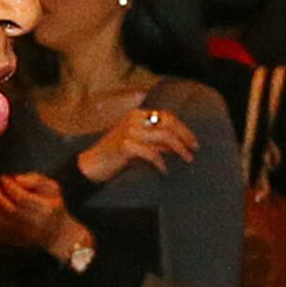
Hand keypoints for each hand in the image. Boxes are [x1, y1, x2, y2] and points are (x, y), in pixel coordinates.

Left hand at [0, 174, 69, 250]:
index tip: (3, 178)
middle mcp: (36, 224)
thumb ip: (35, 179)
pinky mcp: (19, 242)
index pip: (23, 198)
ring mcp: (27, 235)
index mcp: (46, 209)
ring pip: (4, 223)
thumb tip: (16, 178)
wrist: (57, 232)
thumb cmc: (53, 205)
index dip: (10, 187)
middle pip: (11, 210)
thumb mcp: (52, 188)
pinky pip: (1, 232)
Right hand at [76, 106, 198, 184]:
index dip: (183, 128)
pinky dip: (161, 162)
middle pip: (167, 124)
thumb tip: (178, 147)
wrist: (91, 165)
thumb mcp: (138, 145)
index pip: (166, 116)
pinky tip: (164, 171)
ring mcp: (128, 131)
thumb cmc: (116, 156)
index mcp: (137, 115)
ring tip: (186, 160)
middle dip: (184, 137)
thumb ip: (155, 142)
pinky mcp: (124, 145)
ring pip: (163, 137)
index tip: (193, 141)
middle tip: (194, 150)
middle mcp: (133, 119)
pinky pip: (150, 153)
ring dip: (178, 149)